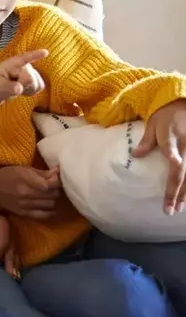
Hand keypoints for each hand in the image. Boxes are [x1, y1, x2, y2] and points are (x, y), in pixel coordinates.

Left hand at [0, 50, 47, 101]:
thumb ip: (7, 87)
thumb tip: (19, 88)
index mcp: (12, 63)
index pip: (24, 58)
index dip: (35, 55)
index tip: (45, 52)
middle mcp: (24, 65)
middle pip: (30, 79)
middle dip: (22, 86)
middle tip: (11, 87)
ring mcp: (31, 71)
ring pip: (36, 84)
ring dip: (27, 89)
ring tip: (16, 87)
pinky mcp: (37, 79)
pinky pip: (40, 87)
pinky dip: (32, 91)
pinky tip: (23, 89)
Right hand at [0, 165, 60, 220]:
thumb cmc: (7, 175)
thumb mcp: (22, 169)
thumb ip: (41, 172)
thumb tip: (57, 172)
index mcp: (25, 179)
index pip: (49, 185)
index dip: (57, 181)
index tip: (56, 177)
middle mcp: (26, 194)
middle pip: (52, 195)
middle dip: (56, 190)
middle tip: (53, 186)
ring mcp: (25, 205)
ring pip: (50, 205)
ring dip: (53, 199)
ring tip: (50, 195)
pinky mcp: (24, 213)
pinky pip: (43, 215)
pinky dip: (49, 211)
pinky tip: (49, 207)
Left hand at [0, 211, 19, 277]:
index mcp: (1, 223)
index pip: (3, 240)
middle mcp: (9, 230)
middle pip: (11, 247)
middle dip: (10, 262)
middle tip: (10, 276)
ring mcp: (11, 236)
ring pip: (14, 252)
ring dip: (15, 265)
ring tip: (15, 277)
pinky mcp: (10, 243)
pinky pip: (14, 254)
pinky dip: (14, 263)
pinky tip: (16, 274)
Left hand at [133, 99, 185, 214]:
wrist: (184, 106)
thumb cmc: (167, 117)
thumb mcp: (154, 124)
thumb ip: (147, 141)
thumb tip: (135, 155)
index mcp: (171, 137)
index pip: (170, 147)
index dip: (173, 155)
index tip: (176, 162)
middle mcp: (185, 147)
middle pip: (180, 172)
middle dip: (175, 191)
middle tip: (169, 209)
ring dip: (184, 194)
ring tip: (177, 209)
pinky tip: (185, 199)